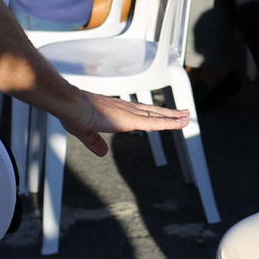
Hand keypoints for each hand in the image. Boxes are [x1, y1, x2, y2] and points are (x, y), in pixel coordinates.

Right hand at [57, 91, 188, 156]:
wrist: (71, 105)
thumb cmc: (74, 113)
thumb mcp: (85, 132)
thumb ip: (95, 143)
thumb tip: (102, 153)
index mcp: (117, 111)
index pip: (140, 113)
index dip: (153, 113)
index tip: (164, 114)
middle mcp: (126, 109)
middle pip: (153, 111)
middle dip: (168, 113)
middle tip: (183, 113)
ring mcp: (129, 113)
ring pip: (157, 115)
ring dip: (173, 117)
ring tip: (187, 117)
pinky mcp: (129, 120)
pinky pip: (153, 122)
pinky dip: (168, 123)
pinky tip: (178, 123)